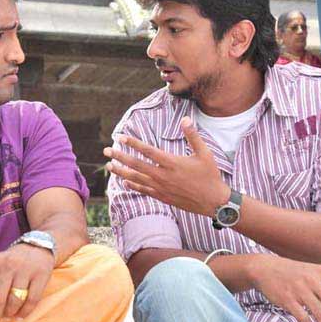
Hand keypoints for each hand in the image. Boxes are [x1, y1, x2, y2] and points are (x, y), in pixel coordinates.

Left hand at [0, 243, 54, 321]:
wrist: (37, 247)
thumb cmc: (11, 263)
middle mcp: (8, 265)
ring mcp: (25, 270)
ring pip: (14, 300)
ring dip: (9, 313)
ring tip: (7, 318)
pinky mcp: (41, 275)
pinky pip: (32, 299)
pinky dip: (25, 312)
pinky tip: (20, 317)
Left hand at [104, 117, 228, 216]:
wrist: (214, 202)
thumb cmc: (210, 176)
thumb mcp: (205, 153)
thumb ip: (193, 136)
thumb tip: (185, 119)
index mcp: (172, 163)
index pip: (148, 151)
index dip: (133, 143)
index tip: (120, 136)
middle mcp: (163, 176)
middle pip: (136, 165)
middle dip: (120, 156)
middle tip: (106, 151)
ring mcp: (161, 188)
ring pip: (136, 179)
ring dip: (121, 172)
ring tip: (109, 166)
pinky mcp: (163, 197)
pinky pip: (144, 191)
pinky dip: (133, 186)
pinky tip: (125, 182)